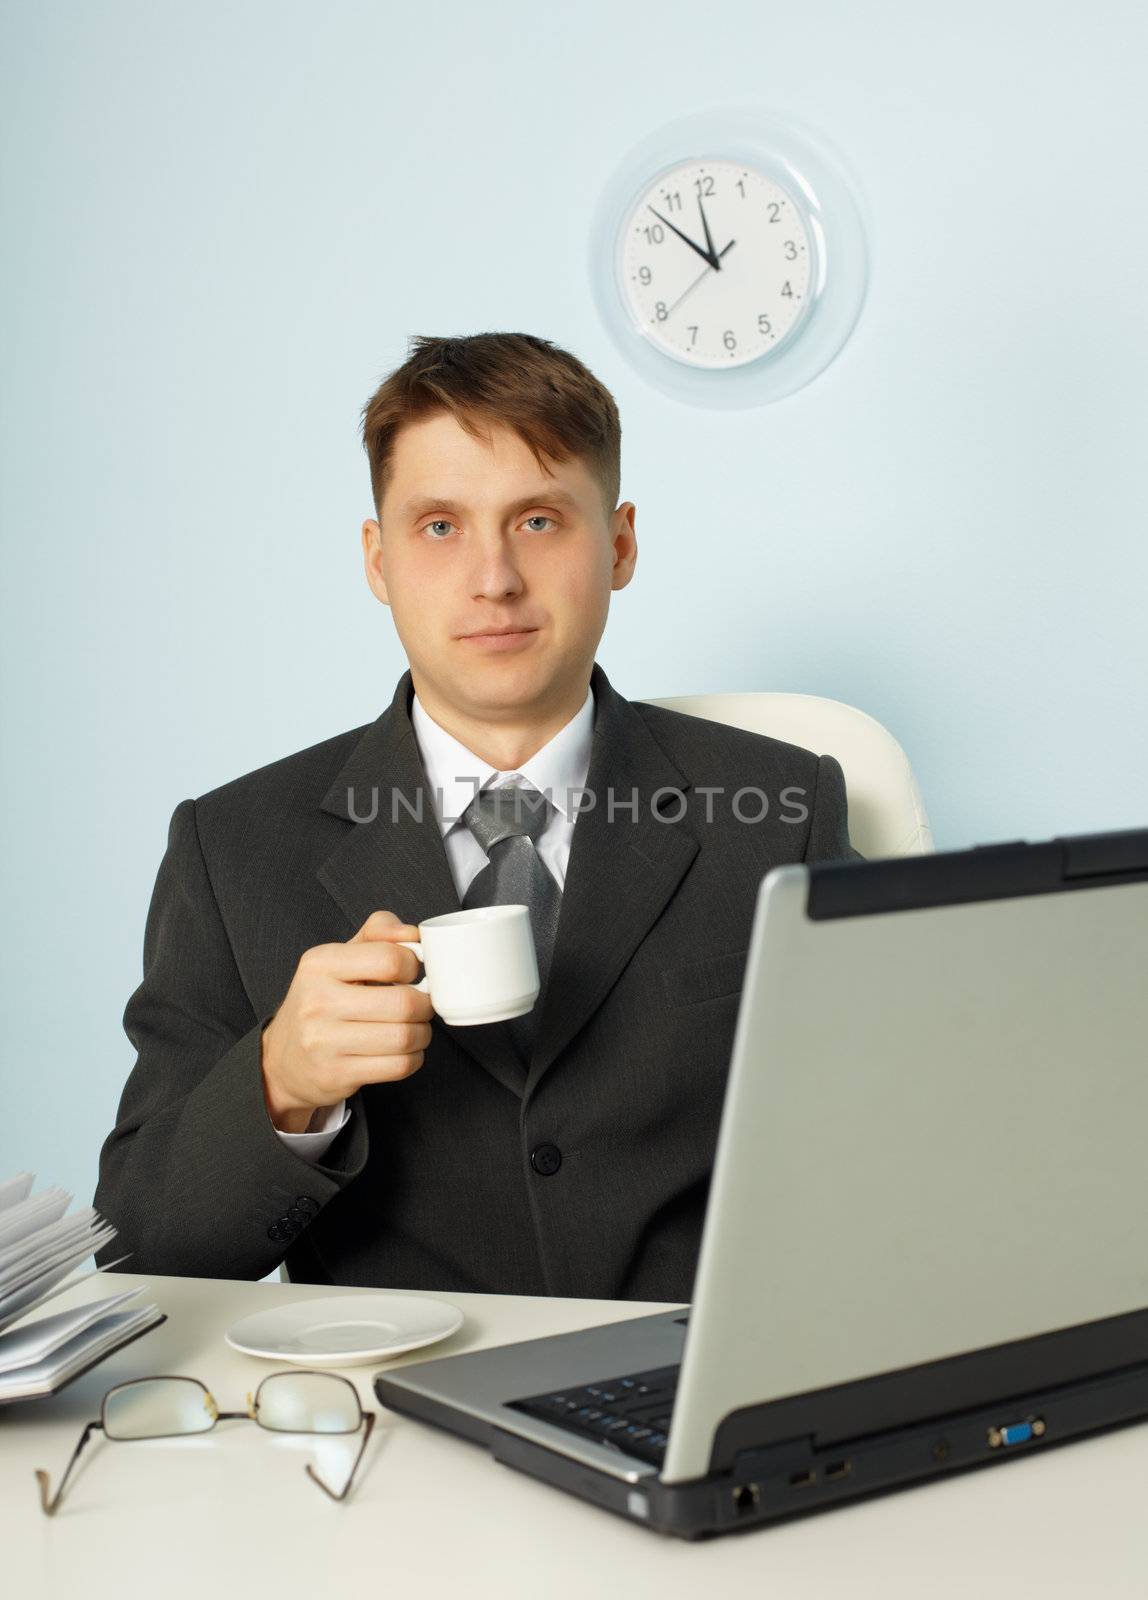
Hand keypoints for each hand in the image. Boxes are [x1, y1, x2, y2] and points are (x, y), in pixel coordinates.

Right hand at [260, 910, 433, 1133]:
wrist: (283, 1060)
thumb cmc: (322, 1001)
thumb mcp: (339, 958)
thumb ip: (378, 933)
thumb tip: (413, 934)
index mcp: (320, 964)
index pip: (389, 958)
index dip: (414, 966)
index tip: (412, 974)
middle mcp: (317, 1001)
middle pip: (403, 1002)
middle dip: (425, 1005)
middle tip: (421, 1005)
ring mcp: (323, 1042)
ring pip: (405, 1037)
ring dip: (422, 1033)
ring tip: (414, 1028)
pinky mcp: (336, 1074)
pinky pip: (398, 1066)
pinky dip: (413, 1058)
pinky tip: (403, 1051)